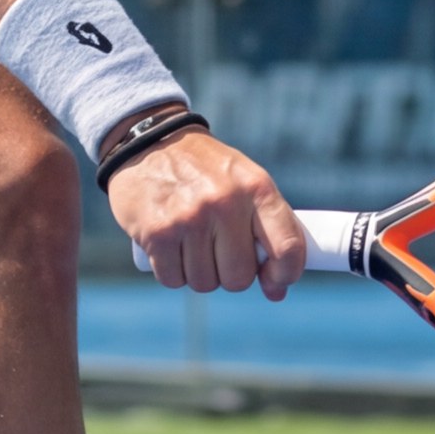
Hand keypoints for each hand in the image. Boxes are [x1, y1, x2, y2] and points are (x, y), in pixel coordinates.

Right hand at [110, 129, 305, 299]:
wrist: (147, 142)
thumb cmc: (204, 170)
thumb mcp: (243, 183)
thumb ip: (266, 230)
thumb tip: (277, 291)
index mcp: (256, 187)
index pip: (287, 247)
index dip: (286, 274)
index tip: (275, 280)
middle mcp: (225, 202)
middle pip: (240, 277)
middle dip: (229, 274)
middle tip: (217, 250)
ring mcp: (190, 218)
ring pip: (205, 283)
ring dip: (198, 273)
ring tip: (189, 241)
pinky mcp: (158, 233)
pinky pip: (173, 280)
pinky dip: (171, 272)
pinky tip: (168, 245)